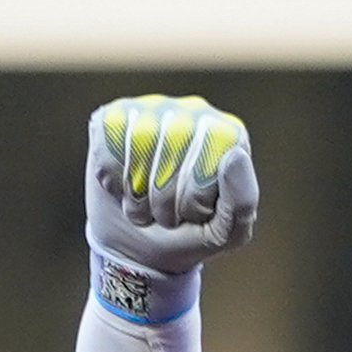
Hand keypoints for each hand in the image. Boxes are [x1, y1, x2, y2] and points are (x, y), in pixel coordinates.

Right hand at [85, 94, 257, 275]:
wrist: (139, 243)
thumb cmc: (189, 233)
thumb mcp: (225, 232)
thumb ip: (242, 200)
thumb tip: (235, 154)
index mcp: (230, 137)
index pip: (214, 153)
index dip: (194, 196)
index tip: (192, 216)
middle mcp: (196, 112)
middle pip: (176, 139)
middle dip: (164, 196)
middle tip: (164, 216)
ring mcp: (154, 108)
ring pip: (141, 137)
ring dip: (136, 189)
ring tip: (144, 205)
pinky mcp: (115, 115)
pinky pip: (109, 136)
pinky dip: (112, 176)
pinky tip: (121, 187)